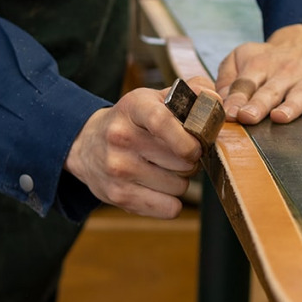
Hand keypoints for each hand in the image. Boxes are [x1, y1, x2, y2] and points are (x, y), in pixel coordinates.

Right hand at [65, 77, 215, 217]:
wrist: (86, 145)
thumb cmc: (132, 121)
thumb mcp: (154, 98)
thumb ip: (190, 92)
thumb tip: (215, 100)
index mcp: (134, 108)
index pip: (163, 122)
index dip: (188, 139)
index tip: (197, 146)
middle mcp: (121, 137)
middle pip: (182, 161)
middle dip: (190, 160)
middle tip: (180, 155)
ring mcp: (117, 168)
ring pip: (179, 186)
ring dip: (181, 180)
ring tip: (165, 169)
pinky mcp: (118, 196)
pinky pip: (169, 209)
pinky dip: (171, 202)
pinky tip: (159, 187)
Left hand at [216, 24, 301, 124]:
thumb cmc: (269, 58)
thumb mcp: (242, 56)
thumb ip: (227, 76)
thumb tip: (218, 99)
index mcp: (260, 65)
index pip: (245, 82)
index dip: (236, 98)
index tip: (229, 113)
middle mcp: (285, 71)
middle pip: (270, 91)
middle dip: (258, 104)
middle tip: (247, 117)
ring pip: (299, 95)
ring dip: (290, 106)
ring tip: (280, 116)